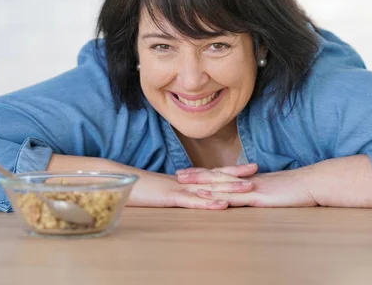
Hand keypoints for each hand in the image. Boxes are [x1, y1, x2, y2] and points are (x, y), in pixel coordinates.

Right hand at [127, 169, 254, 209]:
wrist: (114, 179)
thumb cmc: (136, 187)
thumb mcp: (160, 189)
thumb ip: (174, 189)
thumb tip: (185, 191)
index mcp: (183, 179)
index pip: (210, 172)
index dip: (229, 169)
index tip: (248, 166)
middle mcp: (184, 181)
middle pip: (214, 176)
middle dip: (236, 173)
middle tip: (257, 170)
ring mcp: (177, 188)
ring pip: (208, 188)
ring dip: (229, 188)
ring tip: (248, 187)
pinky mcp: (169, 198)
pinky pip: (192, 201)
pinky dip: (208, 203)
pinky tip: (222, 205)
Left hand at [176, 165, 317, 206]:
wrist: (311, 183)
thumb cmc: (296, 188)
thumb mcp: (274, 188)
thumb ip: (260, 188)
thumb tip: (251, 191)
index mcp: (248, 179)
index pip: (222, 174)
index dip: (205, 173)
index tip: (189, 171)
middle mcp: (245, 180)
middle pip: (216, 176)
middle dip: (196, 175)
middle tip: (177, 173)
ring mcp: (250, 187)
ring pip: (220, 184)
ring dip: (201, 183)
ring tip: (183, 182)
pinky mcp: (256, 196)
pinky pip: (233, 196)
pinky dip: (217, 195)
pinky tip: (204, 195)